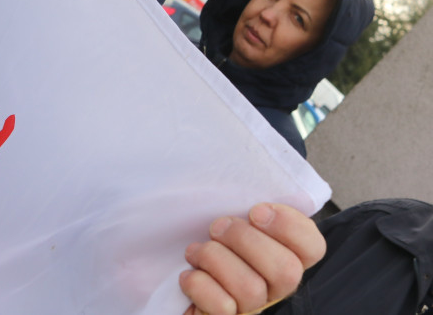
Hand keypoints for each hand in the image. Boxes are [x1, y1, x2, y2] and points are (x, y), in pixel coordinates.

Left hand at [180, 203, 324, 314]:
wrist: (170, 274)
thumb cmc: (205, 240)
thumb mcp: (228, 216)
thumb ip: (244, 206)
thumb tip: (247, 180)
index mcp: (282, 255)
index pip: (312, 246)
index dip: (290, 226)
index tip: (256, 211)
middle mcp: (273, 286)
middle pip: (286, 270)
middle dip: (245, 240)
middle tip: (218, 227)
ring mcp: (251, 306)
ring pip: (252, 289)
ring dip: (216, 259)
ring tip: (196, 251)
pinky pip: (223, 307)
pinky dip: (201, 285)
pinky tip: (188, 275)